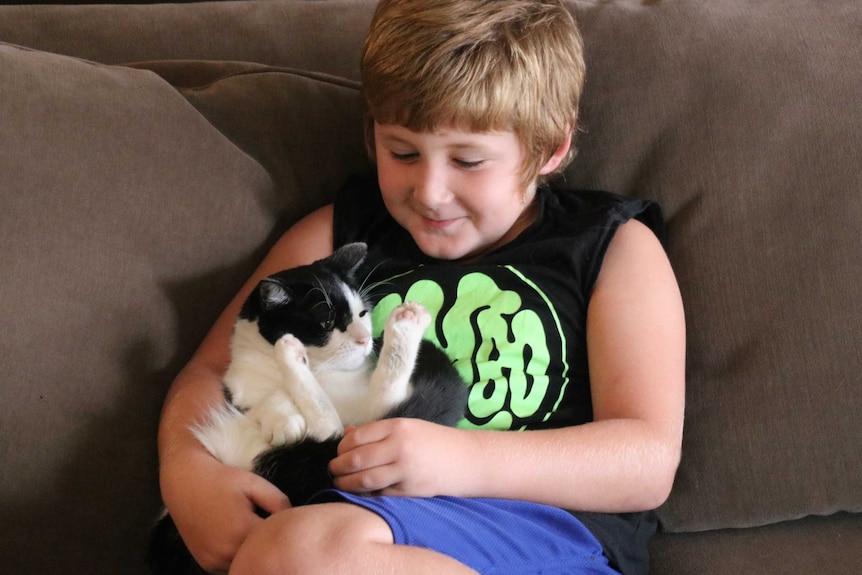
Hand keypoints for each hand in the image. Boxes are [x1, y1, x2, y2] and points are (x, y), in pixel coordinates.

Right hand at [160, 450, 290, 572]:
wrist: (185, 482)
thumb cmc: (223, 479)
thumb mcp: (256, 484)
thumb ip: (280, 503)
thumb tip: (296, 520)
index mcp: (243, 530)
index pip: (276, 542)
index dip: (284, 533)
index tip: (287, 524)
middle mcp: (226, 551)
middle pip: (261, 556)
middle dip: (270, 546)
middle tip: (273, 532)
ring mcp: (214, 561)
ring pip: (246, 565)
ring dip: (254, 554)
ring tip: (256, 535)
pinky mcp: (206, 564)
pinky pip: (231, 567)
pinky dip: (239, 558)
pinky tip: (241, 541)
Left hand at [328, 418, 473, 496]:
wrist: (465, 460)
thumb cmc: (434, 441)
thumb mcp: (407, 427)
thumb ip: (377, 432)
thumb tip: (347, 434)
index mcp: (397, 427)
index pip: (357, 437)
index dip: (342, 446)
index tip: (339, 452)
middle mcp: (399, 447)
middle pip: (356, 459)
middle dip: (338, 466)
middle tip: (333, 469)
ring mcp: (404, 470)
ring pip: (364, 480)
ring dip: (346, 482)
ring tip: (339, 481)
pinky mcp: (408, 490)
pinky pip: (378, 493)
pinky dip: (364, 493)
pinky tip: (358, 491)